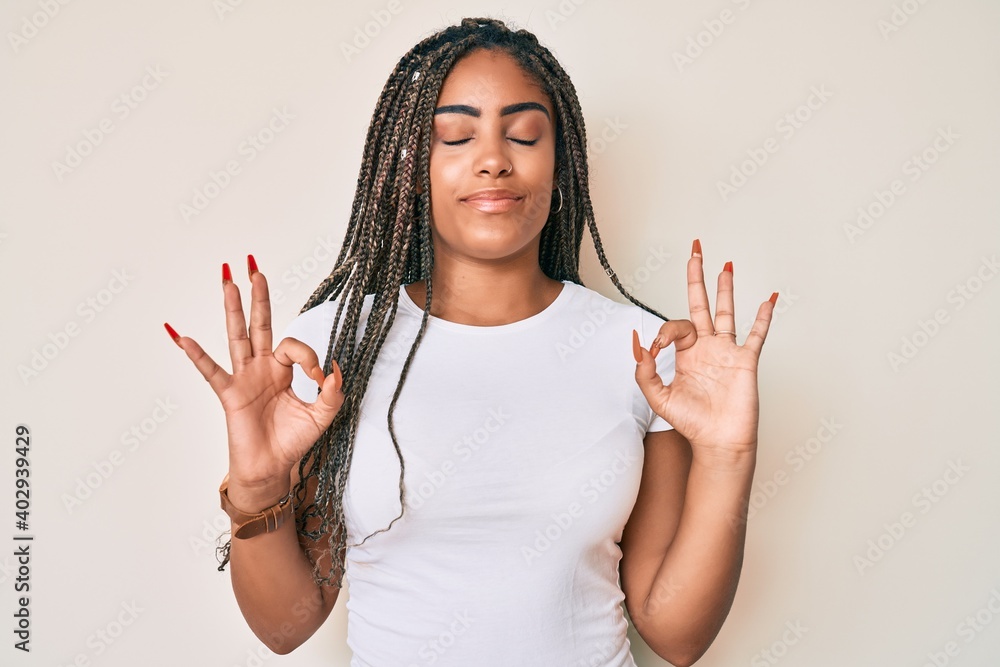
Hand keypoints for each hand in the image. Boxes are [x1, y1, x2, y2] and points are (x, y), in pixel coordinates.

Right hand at [164, 256, 344, 507]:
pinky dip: (196, 354)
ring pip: (238, 336)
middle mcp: (261, 368)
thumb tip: (335, 368)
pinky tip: (181, 336)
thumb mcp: (322, 415)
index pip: (294, 346)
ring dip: (232, 308)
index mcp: (283, 370)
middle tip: (253, 266)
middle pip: (260, 324)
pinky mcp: (230, 394)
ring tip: (227, 280)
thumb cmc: (293, 441)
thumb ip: (333, 392)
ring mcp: (243, 378)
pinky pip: (210, 371)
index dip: (309, 357)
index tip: (318, 379)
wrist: (273, 468)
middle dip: (258, 296)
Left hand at [632, 239, 775, 467]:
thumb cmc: (692, 423)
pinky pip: (756, 334)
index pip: (675, 326)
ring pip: (727, 312)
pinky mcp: (746, 361)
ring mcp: (727, 352)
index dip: (663, 332)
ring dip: (725, 288)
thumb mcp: (658, 397)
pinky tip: (768, 299)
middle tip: (696, 251)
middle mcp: (707, 348)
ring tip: (725, 265)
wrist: (718, 442)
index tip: (656, 347)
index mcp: (686, 354)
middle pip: (701, 304)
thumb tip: (638, 342)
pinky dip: (764, 317)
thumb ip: (644, 371)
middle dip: (697, 277)